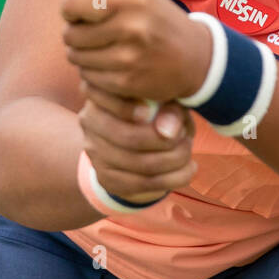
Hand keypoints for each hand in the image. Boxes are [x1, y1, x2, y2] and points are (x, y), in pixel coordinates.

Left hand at [40, 0, 211, 103]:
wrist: (194, 56)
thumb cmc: (156, 13)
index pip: (73, 4)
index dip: (69, 8)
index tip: (78, 10)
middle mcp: (132, 27)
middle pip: (70, 35)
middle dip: (75, 32)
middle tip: (92, 29)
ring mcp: (130, 58)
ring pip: (76, 58)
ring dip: (82, 54)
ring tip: (102, 46)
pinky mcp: (128, 84)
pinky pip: (88, 79)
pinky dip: (93, 72)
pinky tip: (111, 64)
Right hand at [77, 79, 197, 203]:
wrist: (142, 145)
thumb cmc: (157, 112)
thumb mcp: (167, 102)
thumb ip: (169, 108)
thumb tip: (171, 129)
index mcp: (101, 94)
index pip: (117, 101)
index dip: (145, 110)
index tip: (172, 112)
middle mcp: (90, 122)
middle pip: (129, 138)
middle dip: (168, 142)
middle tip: (187, 139)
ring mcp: (95, 153)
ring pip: (139, 164)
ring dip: (175, 161)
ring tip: (189, 153)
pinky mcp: (106, 179)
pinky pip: (143, 184)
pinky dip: (173, 178)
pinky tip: (189, 169)